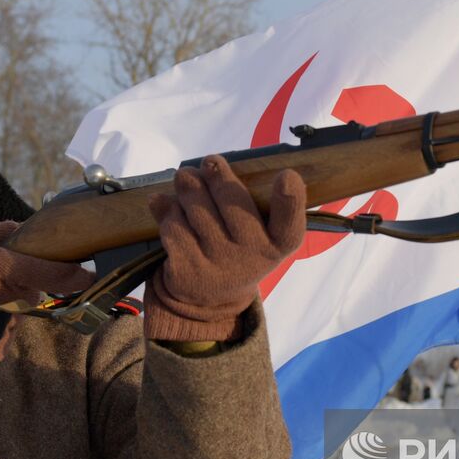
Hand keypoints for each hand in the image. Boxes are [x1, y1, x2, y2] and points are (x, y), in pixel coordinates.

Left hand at [144, 155, 306, 341]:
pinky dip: (167, 211)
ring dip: (187, 186)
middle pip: (232, 202)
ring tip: (185, 179)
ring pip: (196, 208)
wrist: (210, 298)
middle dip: (216, 173)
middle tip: (210, 161)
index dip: (290, 200)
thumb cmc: (238, 249)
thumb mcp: (257, 233)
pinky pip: (173, 226)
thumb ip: (246, 200)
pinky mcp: (187, 271)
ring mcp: (217, 265)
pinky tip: (167, 208)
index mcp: (277, 245)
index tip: (287, 176)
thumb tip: (206, 169)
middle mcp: (250, 256)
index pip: (289, 225)